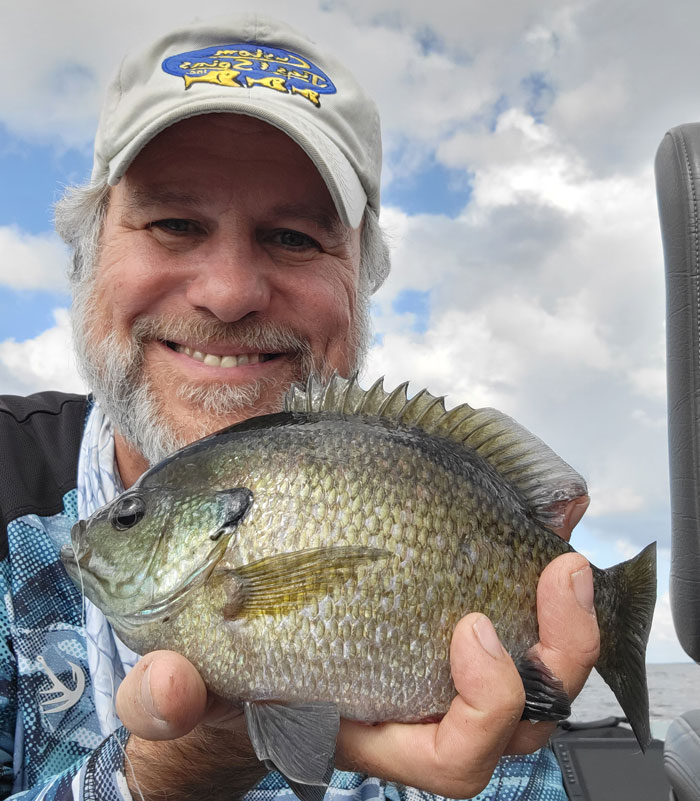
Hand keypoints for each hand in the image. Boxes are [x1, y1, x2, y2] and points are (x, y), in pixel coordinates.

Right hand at [116, 497, 595, 799]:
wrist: (232, 639)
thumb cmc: (215, 675)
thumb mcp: (181, 689)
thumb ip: (166, 700)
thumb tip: (168, 686)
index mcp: (372, 726)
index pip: (452, 755)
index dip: (482, 710)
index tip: (471, 634)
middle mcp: (420, 698)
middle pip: (525, 710)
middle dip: (558, 651)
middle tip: (562, 576)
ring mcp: (438, 652)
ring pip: (535, 659)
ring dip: (564, 610)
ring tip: (565, 552)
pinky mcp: (444, 599)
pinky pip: (512, 596)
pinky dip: (534, 560)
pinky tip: (543, 513)